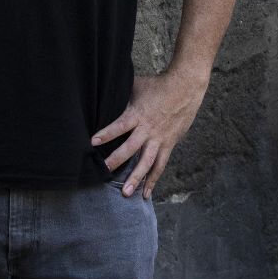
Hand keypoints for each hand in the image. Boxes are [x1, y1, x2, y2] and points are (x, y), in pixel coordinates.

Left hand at [93, 69, 207, 198]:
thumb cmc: (157, 85)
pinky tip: (146, 193)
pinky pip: (160, 165)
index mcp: (137, 114)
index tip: (92, 142)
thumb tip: (103, 93)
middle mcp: (148, 129)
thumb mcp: (136, 86)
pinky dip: (153, 180)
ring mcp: (159, 139)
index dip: (106, 134)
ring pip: (147, 162)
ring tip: (126, 192)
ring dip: (136, 178)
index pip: (119, 126)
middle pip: (131, 148)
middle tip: (104, 171)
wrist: (184, 88)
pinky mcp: (168, 145)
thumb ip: (121, 95)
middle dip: (116, 160)